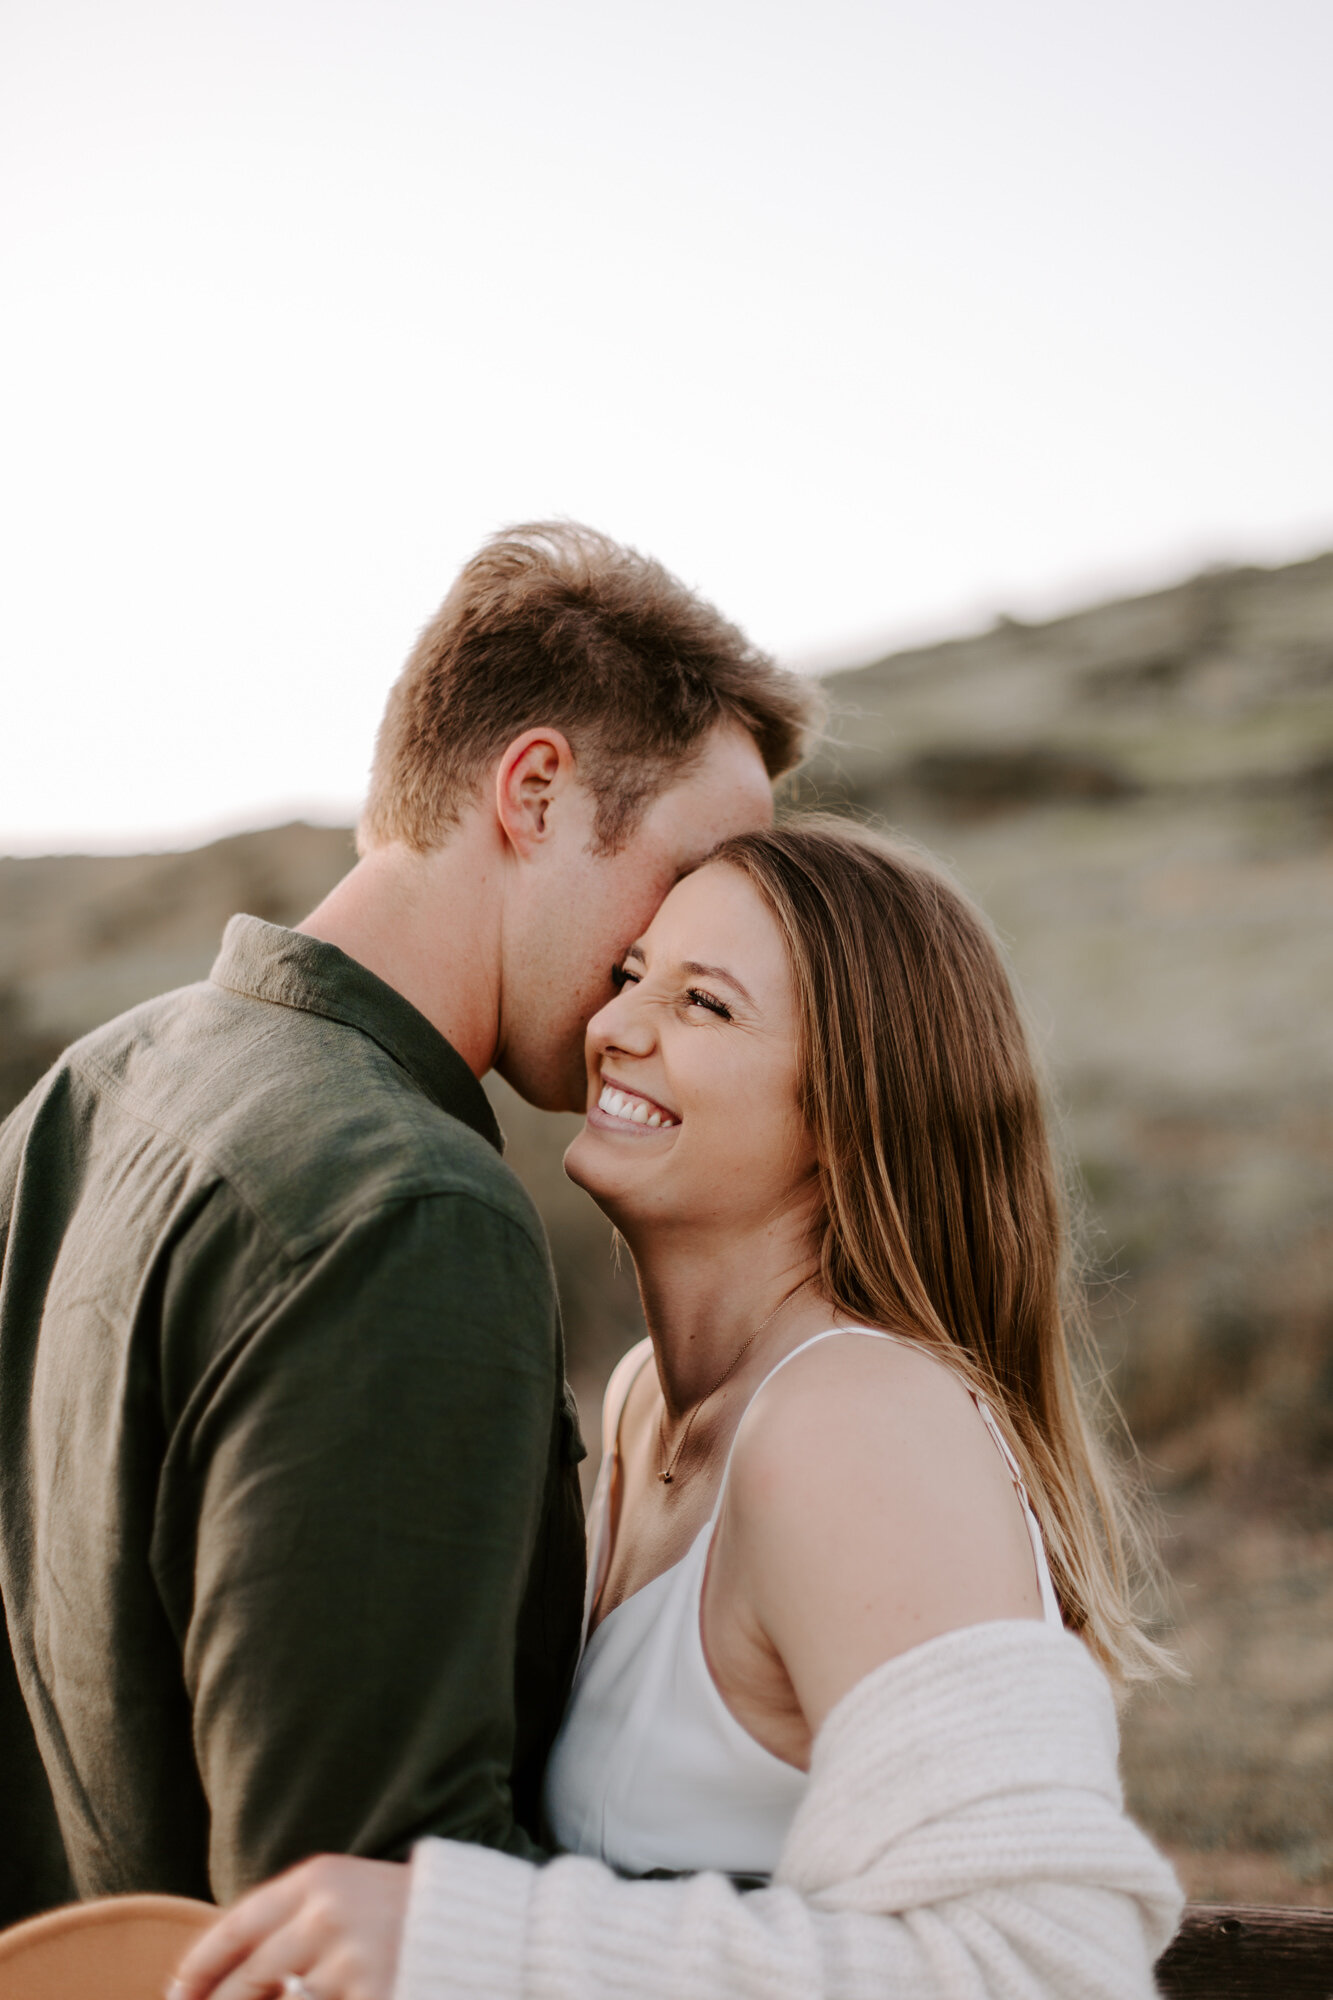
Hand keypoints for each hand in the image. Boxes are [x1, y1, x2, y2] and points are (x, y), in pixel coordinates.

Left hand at [168, 1854, 409, 1999]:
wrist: (485, 1928)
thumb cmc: (408, 1915)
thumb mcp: (347, 1896)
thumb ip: (293, 1923)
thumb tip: (231, 1976)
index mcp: (318, 1879)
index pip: (235, 1926)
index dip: (197, 1968)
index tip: (174, 1995)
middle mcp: (327, 1916)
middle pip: (247, 1978)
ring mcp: (350, 1962)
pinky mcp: (373, 1997)